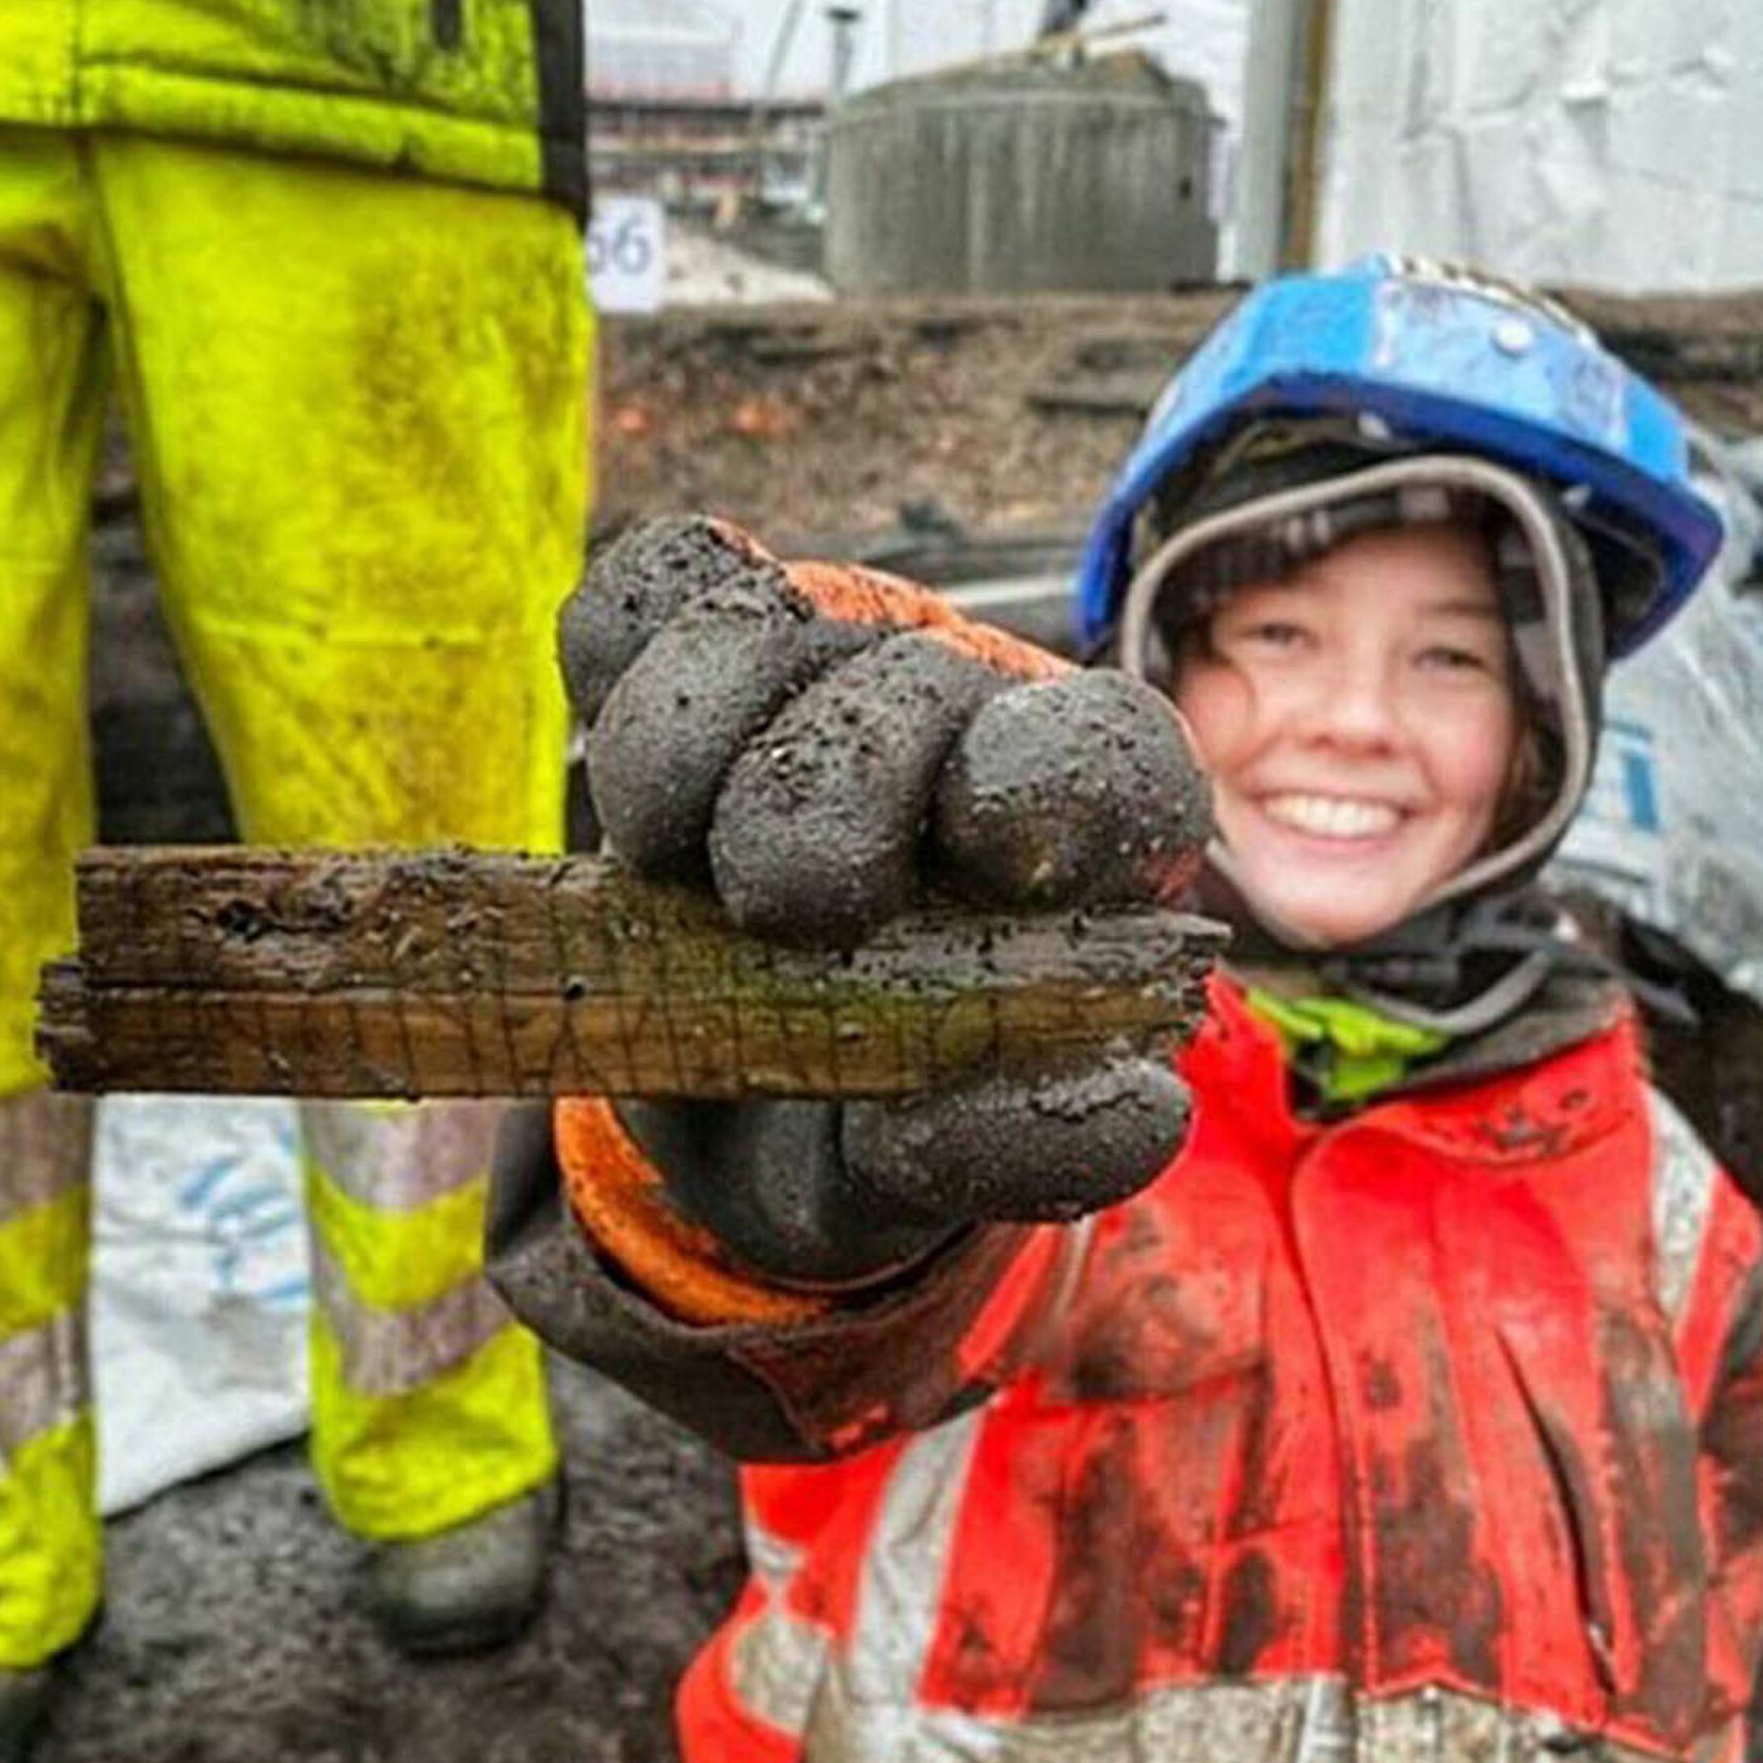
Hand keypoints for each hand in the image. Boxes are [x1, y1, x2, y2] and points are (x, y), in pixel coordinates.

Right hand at [558, 515, 1210, 1284]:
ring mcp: (826, 670)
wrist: (730, 1118)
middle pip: (914, 684)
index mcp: (1079, 844)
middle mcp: (964, 722)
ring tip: (665, 855)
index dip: (1052, 778)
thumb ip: (1023, 1142)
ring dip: (689, 739)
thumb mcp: (931, 1173)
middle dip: (825, 800)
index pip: (1107, 753)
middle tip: (778, 910)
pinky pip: (651, 589)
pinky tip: (623, 771)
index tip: (991, 851)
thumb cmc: (870, 1130)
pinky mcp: (691, 656)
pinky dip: (618, 652)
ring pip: (764, 623)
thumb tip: (1144, 1110)